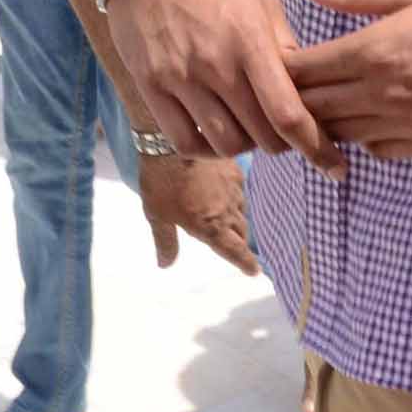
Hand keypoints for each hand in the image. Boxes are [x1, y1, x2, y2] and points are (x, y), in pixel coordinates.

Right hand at [105, 0, 340, 171]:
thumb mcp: (262, 2)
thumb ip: (285, 50)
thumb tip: (309, 93)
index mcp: (249, 40)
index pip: (287, 113)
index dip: (316, 147)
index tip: (335, 166)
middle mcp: (214, 64)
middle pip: (260, 137)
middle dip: (284, 144)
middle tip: (288, 135)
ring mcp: (179, 78)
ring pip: (225, 145)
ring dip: (247, 147)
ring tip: (251, 130)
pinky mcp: (150, 86)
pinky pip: (184, 141)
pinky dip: (207, 149)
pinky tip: (217, 134)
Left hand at [140, 155, 256, 275]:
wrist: (169, 141)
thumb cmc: (160, 182)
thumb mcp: (157, 216)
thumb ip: (165, 241)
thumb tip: (165, 264)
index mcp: (211, 227)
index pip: (235, 251)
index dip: (246, 263)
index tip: (255, 271)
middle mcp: (228, 210)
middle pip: (242, 231)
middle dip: (238, 240)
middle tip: (233, 243)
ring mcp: (234, 187)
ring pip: (242, 209)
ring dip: (236, 217)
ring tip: (225, 216)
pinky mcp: (234, 167)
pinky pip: (239, 187)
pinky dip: (233, 194)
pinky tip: (223, 189)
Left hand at [283, 0, 411, 160]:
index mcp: (378, 50)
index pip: (305, 71)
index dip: (282, 68)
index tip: (273, 60)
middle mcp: (388, 95)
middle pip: (316, 110)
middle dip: (295, 99)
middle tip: (285, 89)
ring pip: (344, 136)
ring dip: (328, 122)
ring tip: (321, 106)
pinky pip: (382, 151)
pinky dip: (366, 139)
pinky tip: (370, 119)